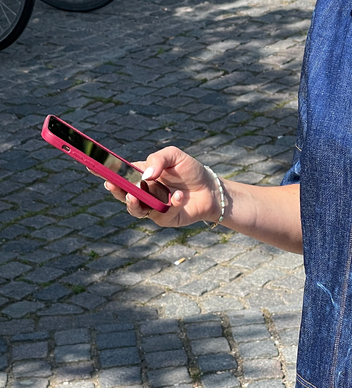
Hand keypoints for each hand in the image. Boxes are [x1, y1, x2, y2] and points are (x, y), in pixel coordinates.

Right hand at [103, 146, 219, 227]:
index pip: (118, 172)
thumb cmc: (190, 170)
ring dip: (133, 204)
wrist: (211, 190)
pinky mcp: (165, 219)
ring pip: (135, 210)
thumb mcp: (174, 155)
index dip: (103, 170)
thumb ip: (158, 159)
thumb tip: (145, 174)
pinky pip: (161, 214)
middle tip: (112, 185)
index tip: (90, 165)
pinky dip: (170, 204)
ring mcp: (152, 207)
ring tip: (135, 197)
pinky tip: (179, 196)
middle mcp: (143, 192)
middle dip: (114, 190)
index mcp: (139, 174)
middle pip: (121, 194)